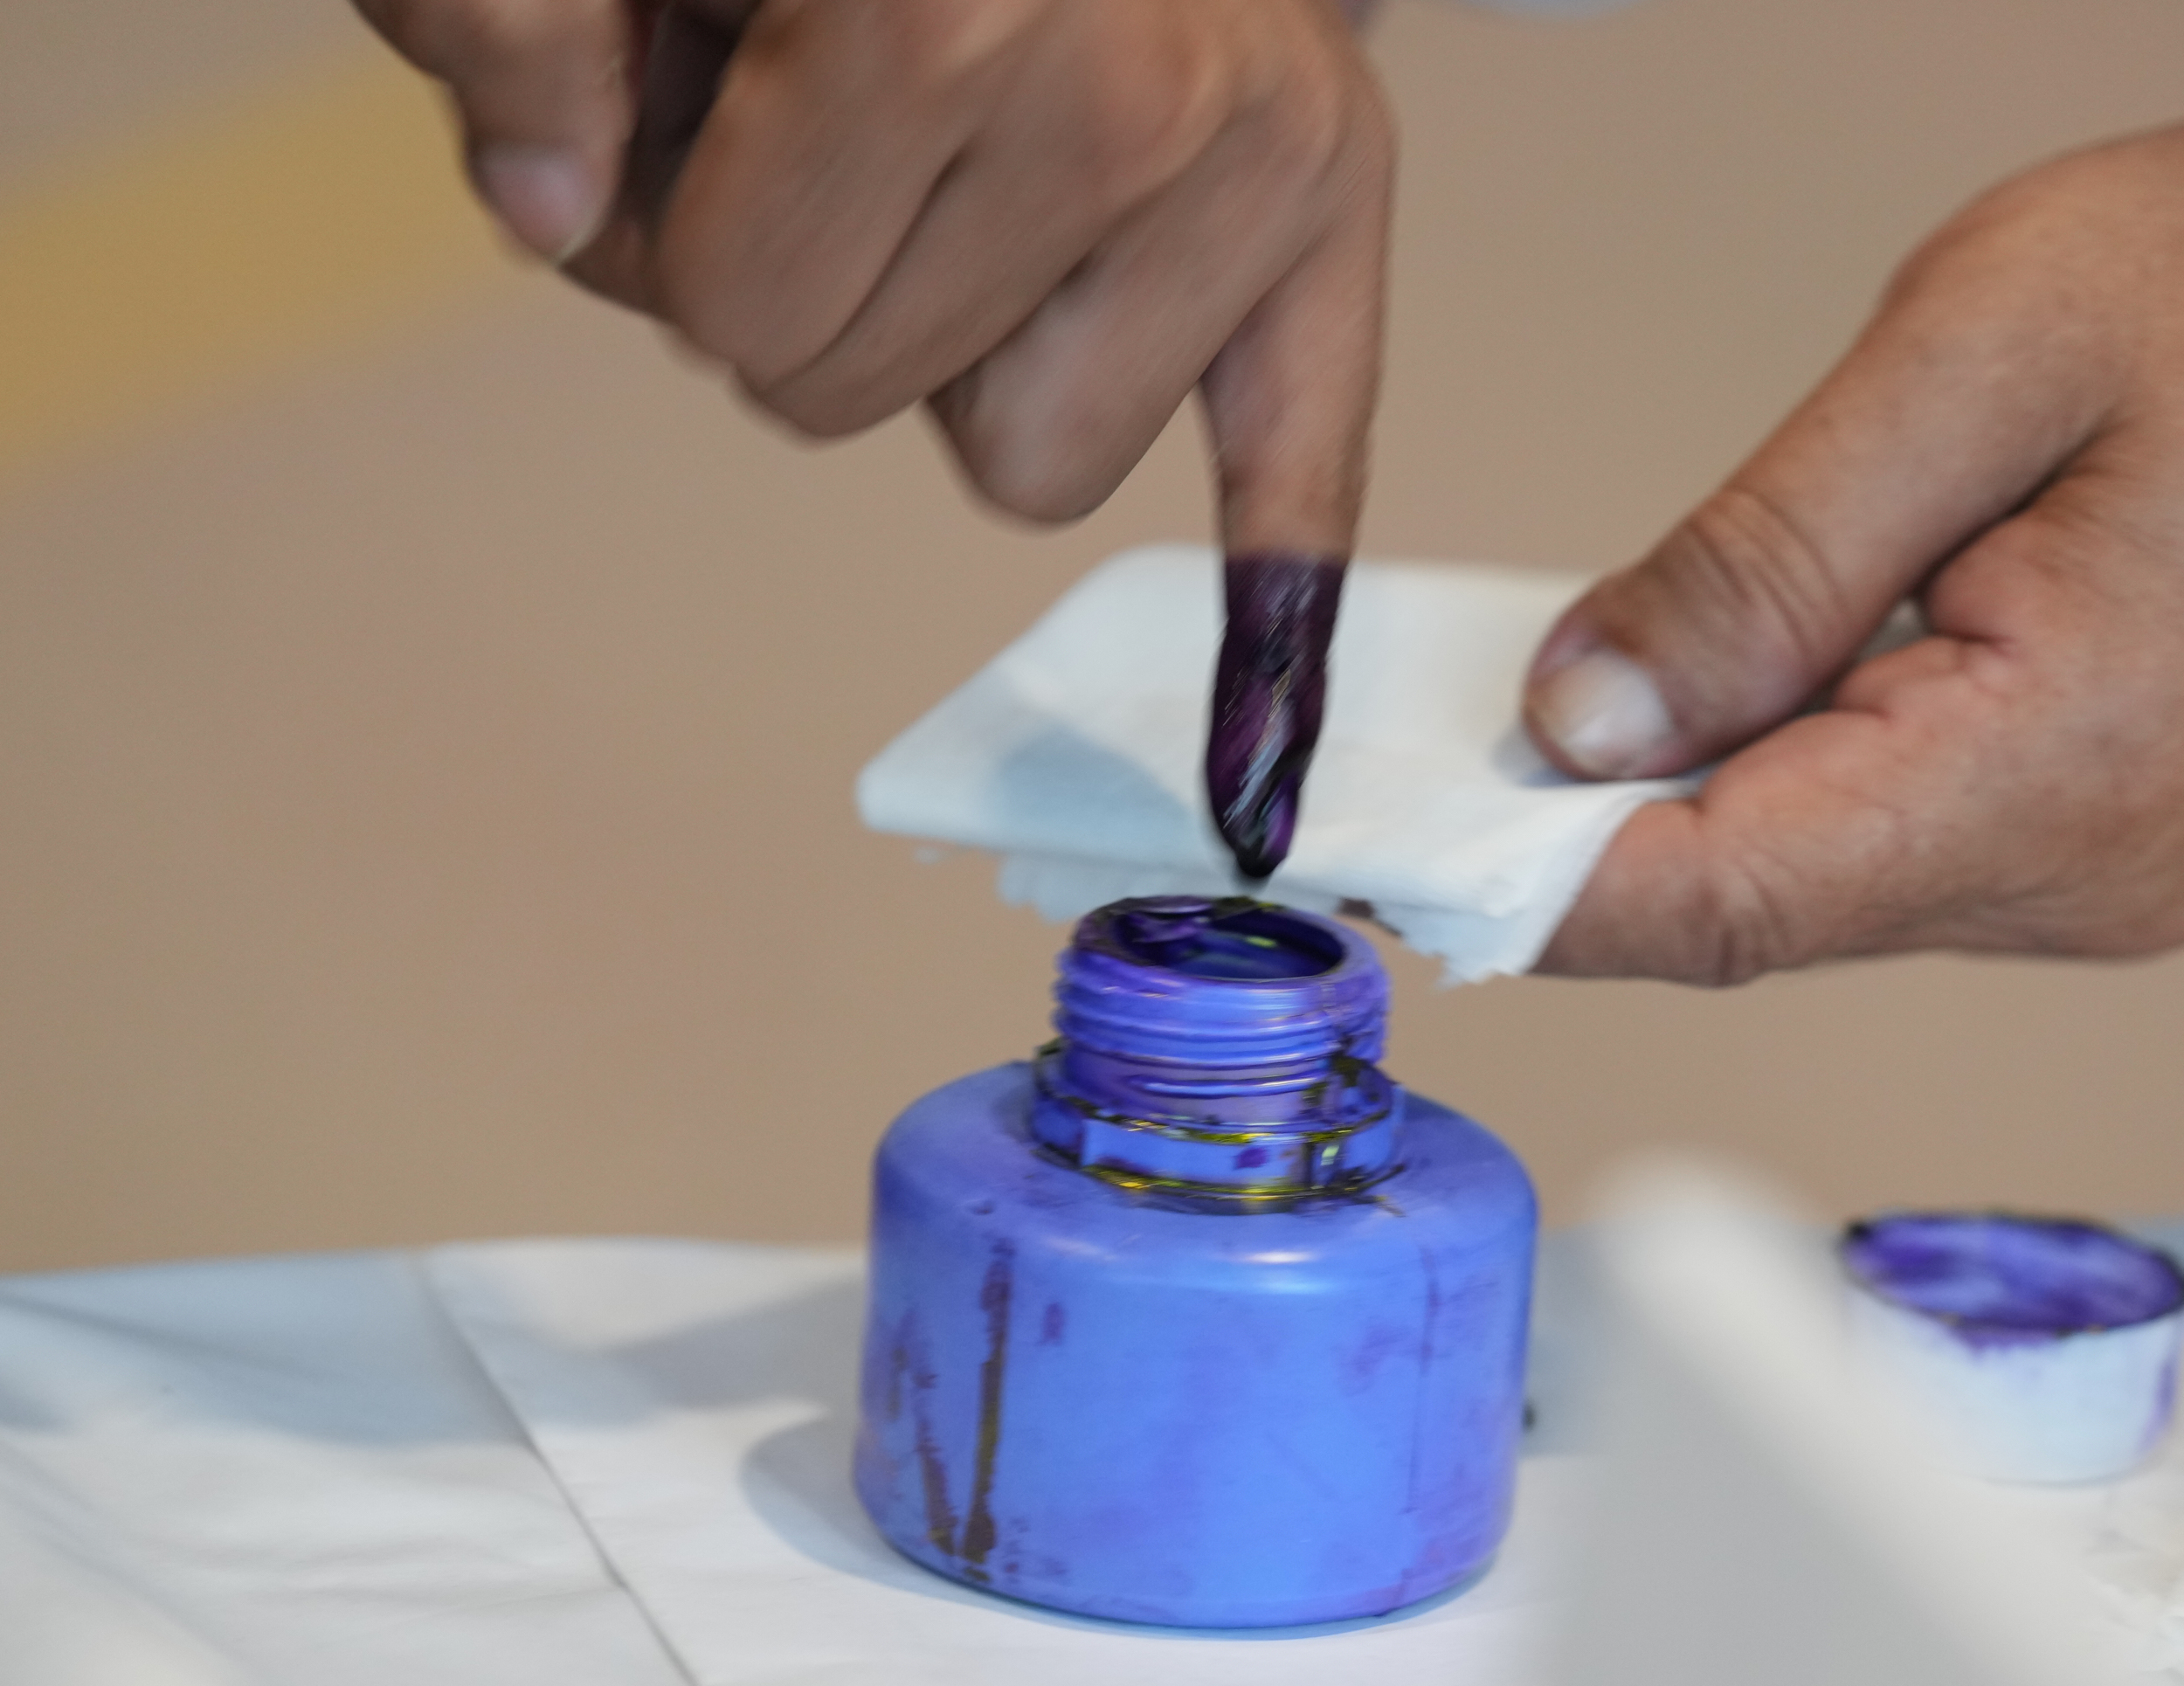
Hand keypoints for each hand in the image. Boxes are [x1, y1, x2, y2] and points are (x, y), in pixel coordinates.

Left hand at [352, 0, 1390, 550]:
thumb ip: (510, 25)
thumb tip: (550, 213)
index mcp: (936, 12)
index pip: (742, 319)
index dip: (687, 252)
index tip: (709, 125)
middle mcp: (1131, 90)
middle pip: (862, 398)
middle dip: (813, 299)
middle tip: (840, 137)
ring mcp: (1254, 155)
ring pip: (1032, 465)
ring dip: (964, 363)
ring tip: (971, 179)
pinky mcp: (1334, 214)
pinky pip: (1305, 470)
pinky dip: (1274, 614)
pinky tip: (1250, 771)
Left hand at [1524, 4, 2183, 983]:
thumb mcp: (1976, 356)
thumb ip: (1758, 557)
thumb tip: (1578, 715)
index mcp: (2067, 773)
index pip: (1726, 902)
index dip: (1529, 886)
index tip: (1376, 847)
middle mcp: (2093, 878)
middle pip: (1754, 909)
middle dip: (1579, 831)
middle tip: (1430, 734)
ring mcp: (2111, 880)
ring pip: (1814, 883)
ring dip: (1679, 796)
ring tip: (1577, 680)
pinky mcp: (2108, 846)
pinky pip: (1887, 845)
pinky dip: (1780, 776)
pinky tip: (1729, 680)